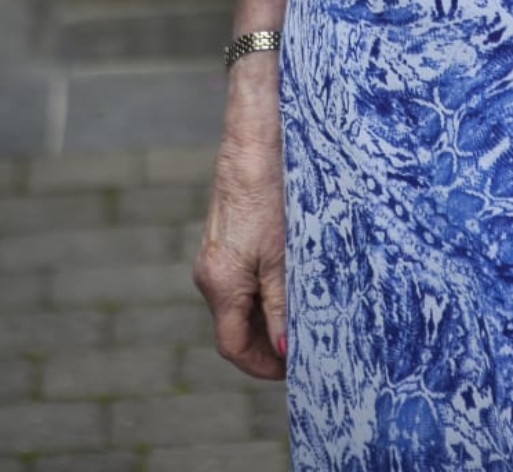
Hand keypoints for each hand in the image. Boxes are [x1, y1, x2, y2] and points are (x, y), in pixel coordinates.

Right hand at [194, 59, 286, 379]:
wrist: (254, 140)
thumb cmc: (270, 193)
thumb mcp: (282, 255)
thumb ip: (280, 305)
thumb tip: (283, 350)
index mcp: (220, 283)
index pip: (233, 345)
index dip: (262, 365)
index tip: (292, 371)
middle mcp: (209, 273)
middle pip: (233, 327)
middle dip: (266, 343)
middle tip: (303, 348)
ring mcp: (214, 255)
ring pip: (238, 303)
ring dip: (266, 317)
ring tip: (302, 317)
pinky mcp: (224, 237)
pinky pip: (240, 279)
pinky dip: (261, 291)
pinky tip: (289, 283)